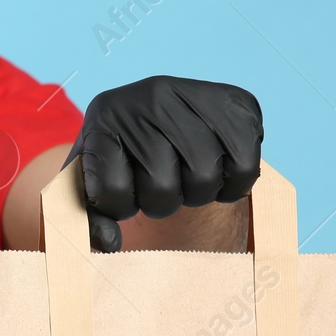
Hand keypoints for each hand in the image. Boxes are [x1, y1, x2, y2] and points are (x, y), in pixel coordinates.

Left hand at [66, 76, 262, 251]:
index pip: (112, 192)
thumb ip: (90, 219)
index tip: (125, 190)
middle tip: (162, 184)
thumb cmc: (123, 160)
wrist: (162, 121)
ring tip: (187, 176)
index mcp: (104, 117)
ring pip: (204, 179)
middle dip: (162, 202)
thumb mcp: (94, 182)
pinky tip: (218, 170)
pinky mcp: (237, 101)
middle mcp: (149, 96)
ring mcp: (195, 92)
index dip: (121, 207)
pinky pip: (245, 167)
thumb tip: (110, 244)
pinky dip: (233, 184)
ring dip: (198, 194)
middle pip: (161, 188)